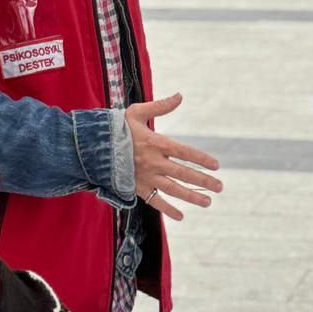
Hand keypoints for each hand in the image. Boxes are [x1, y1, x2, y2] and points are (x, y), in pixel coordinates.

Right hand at [126, 94, 222, 222]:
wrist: (92, 148)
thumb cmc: (116, 128)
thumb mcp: (137, 112)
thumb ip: (160, 106)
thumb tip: (180, 96)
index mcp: (155, 143)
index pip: (184, 152)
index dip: (201, 159)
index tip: (216, 165)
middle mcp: (152, 162)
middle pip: (183, 173)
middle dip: (203, 181)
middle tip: (220, 187)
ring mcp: (145, 177)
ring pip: (172, 190)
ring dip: (191, 197)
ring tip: (208, 202)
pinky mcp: (136, 188)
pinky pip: (154, 201)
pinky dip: (167, 209)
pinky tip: (181, 216)